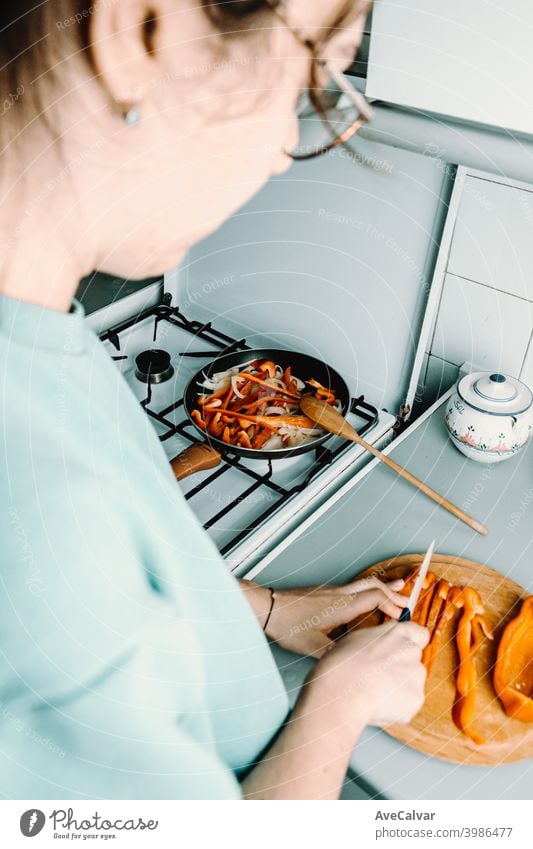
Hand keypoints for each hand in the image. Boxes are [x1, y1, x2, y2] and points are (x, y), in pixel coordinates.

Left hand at [265, 575, 408, 657]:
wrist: (267, 608)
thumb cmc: (288, 626)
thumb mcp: (313, 647)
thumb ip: (336, 654)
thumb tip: (354, 663)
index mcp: (341, 606)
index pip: (375, 598)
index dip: (392, 605)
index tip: (403, 617)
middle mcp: (340, 594)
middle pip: (373, 586)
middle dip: (393, 592)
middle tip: (408, 599)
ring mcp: (332, 590)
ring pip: (363, 583)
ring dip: (382, 586)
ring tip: (397, 587)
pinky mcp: (324, 591)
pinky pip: (353, 586)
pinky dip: (368, 588)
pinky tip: (365, 596)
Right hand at [308, 619, 428, 728]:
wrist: (341, 690)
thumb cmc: (341, 663)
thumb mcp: (358, 638)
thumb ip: (380, 638)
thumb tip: (385, 640)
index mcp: (398, 632)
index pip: (420, 635)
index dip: (411, 645)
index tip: (400, 653)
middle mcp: (411, 650)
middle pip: (414, 661)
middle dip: (401, 669)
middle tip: (379, 678)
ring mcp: (416, 674)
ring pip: (411, 683)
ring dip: (399, 688)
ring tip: (374, 693)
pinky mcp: (417, 698)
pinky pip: (409, 703)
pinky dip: (398, 707)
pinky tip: (378, 705)